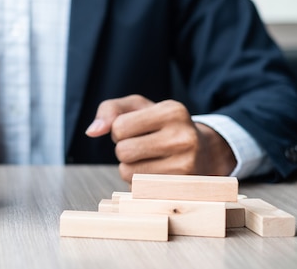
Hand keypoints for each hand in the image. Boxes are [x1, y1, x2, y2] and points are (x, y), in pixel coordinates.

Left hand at [85, 95, 236, 181]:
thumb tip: (91, 132)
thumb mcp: (139, 107)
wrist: (205, 151)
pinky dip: (139, 182)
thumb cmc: (164, 126)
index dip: (118, 130)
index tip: (135, 130)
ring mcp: (186, 165)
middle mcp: (183, 137)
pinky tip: (155, 172)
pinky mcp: (181, 188)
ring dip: (130, 167)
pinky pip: (139, 189)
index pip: (119, 127)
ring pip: (128, 173)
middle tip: (140, 146)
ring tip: (149, 159)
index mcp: (172, 111)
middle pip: (123, 151)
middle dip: (123, 150)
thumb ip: (110, 110)